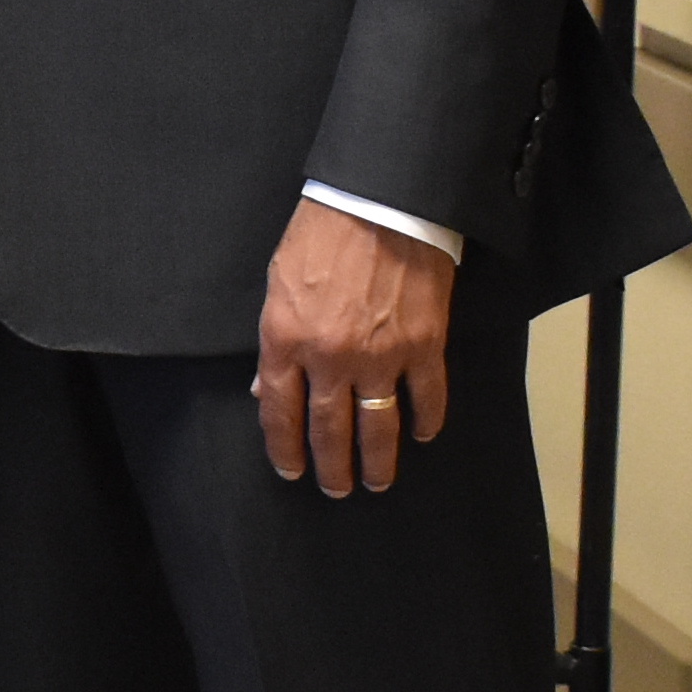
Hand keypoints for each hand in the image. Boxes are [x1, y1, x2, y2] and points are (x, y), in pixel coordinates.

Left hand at [255, 199, 452, 493]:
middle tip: (336, 489)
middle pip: (328, 429)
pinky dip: (426, 420)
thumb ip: (273, 340)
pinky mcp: (425, 345)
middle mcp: (330, 358)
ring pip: (378, 426)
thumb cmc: (321, 235)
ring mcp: (381, 356)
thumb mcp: (276, 283)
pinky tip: (422, 435)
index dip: (284, 447)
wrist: (380, 203)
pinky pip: (428, 397)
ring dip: (378, 459)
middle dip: (331, 467)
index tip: (290, 470)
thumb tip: (264, 386)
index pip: (278, 411)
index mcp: (285, 341)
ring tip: (377, 482)